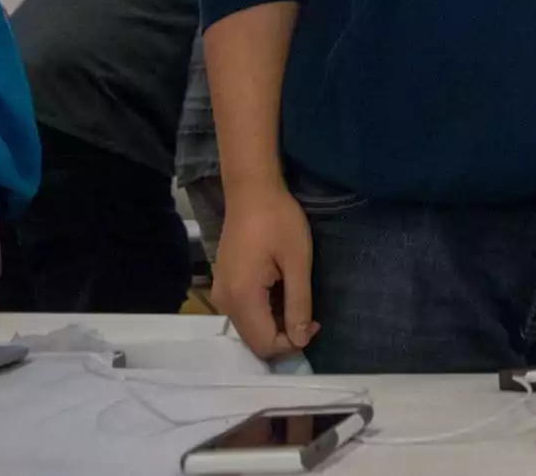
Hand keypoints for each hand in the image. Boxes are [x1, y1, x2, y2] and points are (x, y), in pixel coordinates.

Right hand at [213, 186, 317, 358]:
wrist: (251, 192)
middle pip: (254, 340)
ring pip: (249, 329)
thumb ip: (298, 303)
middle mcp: (225, 301)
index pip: (264, 343)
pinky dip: (264, 314)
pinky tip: (281, 294)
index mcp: (242, 297)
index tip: (314, 324)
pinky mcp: (223, 285)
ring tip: (298, 303)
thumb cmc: (279, 220)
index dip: (291, 344)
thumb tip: (300, 340)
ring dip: (275, 325)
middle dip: (284, 337)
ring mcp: (221, 293)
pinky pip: (244, 313)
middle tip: (309, 316)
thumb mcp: (297, 261)